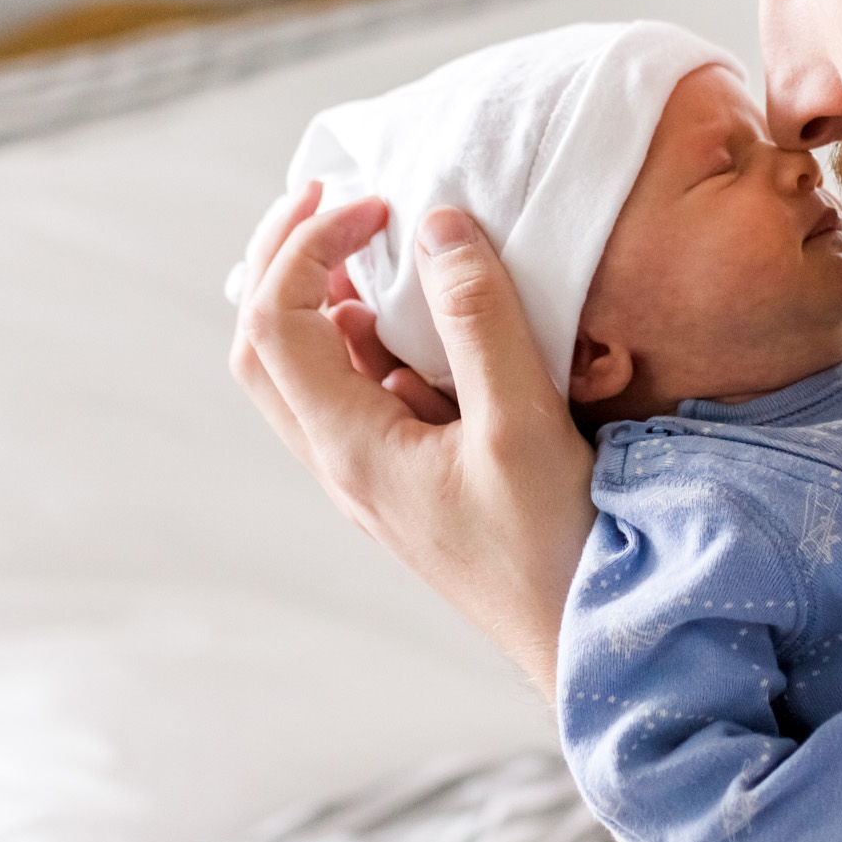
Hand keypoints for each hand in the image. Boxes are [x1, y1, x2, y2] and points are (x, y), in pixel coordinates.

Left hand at [229, 183, 596, 689]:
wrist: (579, 643)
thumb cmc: (551, 547)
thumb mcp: (522, 424)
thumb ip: (479, 320)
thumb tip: (438, 225)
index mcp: (350, 448)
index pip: (281, 321)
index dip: (313, 246)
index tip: (383, 207)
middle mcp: (342, 463)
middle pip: (263, 346)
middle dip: (284, 259)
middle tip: (333, 198)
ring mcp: (370, 476)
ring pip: (305, 373)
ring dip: (321, 299)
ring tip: (373, 247)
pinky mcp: (406, 482)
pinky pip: (357, 398)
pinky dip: (367, 341)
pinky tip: (422, 324)